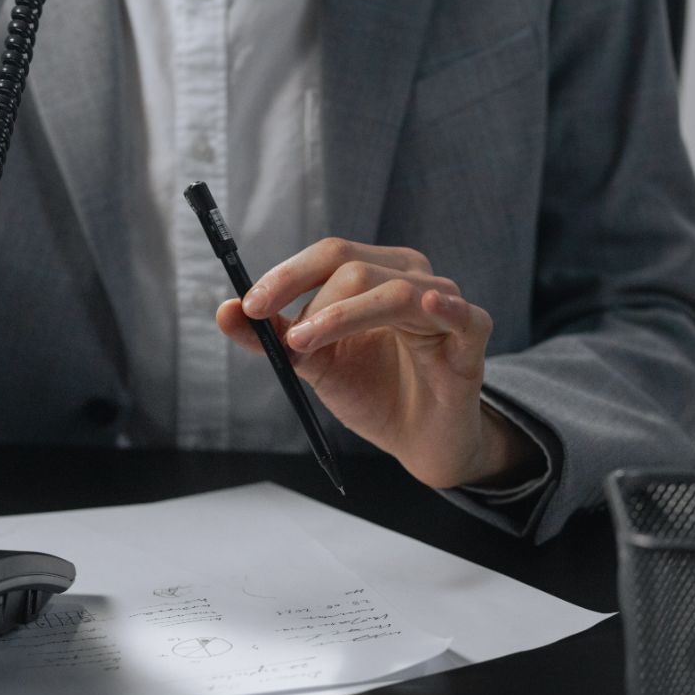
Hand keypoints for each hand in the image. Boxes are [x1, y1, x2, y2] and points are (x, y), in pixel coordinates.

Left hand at [215, 238, 540, 488]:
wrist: (418, 440)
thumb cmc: (373, 392)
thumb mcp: (315, 364)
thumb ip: (273, 338)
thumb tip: (223, 311)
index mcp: (377, 273)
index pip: (331, 254)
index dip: (287, 275)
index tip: (250, 306)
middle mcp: (413, 278)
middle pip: (355, 268)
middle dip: (311, 300)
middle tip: (286, 338)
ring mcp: (446, 305)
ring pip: (394, 292)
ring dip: (343, 315)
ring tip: (310, 344)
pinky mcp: (471, 340)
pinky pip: (463, 316)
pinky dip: (446, 308)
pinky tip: (429, 305)